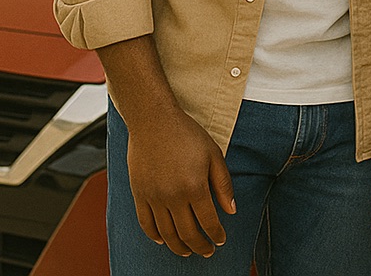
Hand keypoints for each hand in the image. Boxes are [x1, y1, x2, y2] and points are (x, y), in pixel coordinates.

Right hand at [125, 108, 235, 255]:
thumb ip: (223, 184)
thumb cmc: (185, 133)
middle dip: (200, 246)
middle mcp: (173, 195)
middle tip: (207, 251)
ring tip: (187, 251)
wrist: (152, 119)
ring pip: (167, 233)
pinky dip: (154, 236)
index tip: (220, 240)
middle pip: (188, 233)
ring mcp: (154, 196)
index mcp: (194, 186)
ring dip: (179, 247)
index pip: (208, 222)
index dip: (216, 235)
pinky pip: (146, 223)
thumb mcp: (213, 154)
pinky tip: (162, 240)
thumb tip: (231, 210)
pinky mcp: (139, 193)